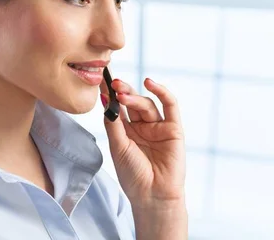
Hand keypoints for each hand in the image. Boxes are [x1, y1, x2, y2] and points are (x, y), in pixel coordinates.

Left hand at [100, 75, 185, 205]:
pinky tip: (150, 83)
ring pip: (146, 104)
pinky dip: (162, 92)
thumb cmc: (133, 175)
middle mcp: (142, 126)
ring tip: (121, 95)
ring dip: (134, 97)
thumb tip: (103, 98)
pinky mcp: (174, 128)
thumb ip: (112, 122)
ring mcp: (158, 126)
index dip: (110, 93)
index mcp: (126, 131)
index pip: (117, 107)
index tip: (100, 79)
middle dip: (122, 91)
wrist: (152, 195)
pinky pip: (170, 106)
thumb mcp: (117, 146)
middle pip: (132, 102)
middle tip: (112, 83)